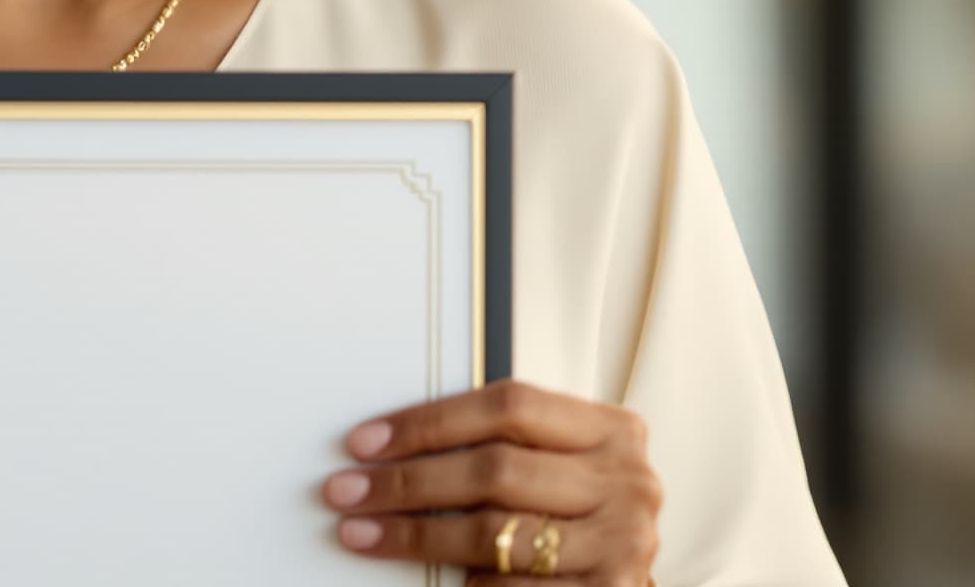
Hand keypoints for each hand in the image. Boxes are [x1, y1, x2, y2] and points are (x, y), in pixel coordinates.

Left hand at [320, 377, 661, 582]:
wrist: (624, 585)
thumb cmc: (584, 521)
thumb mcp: (560, 470)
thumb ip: (508, 448)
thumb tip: (396, 449)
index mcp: (612, 431)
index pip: (508, 405)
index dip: (429, 421)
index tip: (367, 441)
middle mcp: (626, 481)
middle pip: (495, 469)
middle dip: (408, 481)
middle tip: (348, 491)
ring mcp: (624, 541)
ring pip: (496, 532)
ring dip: (417, 536)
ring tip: (366, 534)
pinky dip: (470, 584)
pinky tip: (440, 581)